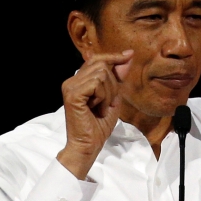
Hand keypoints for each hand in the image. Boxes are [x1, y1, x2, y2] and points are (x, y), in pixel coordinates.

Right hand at [57, 50, 133, 179]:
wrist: (89, 145)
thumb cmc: (99, 125)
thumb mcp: (113, 97)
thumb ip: (118, 77)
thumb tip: (127, 55)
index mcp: (78, 81)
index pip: (97, 59)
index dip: (113, 56)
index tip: (129, 54)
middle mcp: (71, 81)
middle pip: (102, 65)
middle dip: (113, 84)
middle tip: (107, 104)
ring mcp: (70, 86)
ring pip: (101, 74)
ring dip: (108, 93)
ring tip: (100, 108)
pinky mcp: (72, 94)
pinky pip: (97, 84)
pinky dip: (103, 97)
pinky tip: (97, 109)